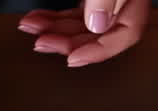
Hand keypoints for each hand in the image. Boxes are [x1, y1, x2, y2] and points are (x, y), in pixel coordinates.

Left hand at [18, 1, 150, 66]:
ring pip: (84, 23)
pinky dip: (57, 17)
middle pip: (100, 33)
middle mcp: (124, 1)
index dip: (99, 51)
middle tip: (42, 44)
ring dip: (55, 29)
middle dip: (67, 41)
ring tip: (31, 30)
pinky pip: (78, 11)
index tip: (73, 58)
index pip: (126, 35)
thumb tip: (98, 24)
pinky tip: (39, 20)